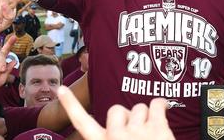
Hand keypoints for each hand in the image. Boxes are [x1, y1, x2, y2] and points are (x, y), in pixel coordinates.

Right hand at [57, 86, 174, 139]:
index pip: (82, 122)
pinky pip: (156, 104)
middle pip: (116, 109)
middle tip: (134, 133)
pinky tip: (162, 113)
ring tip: (150, 134)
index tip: (61, 89)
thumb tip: (108, 129)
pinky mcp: (158, 128)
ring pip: (139, 108)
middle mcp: (116, 137)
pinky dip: (160, 106)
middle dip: (125, 117)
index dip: (70, 105)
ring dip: (144, 118)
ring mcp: (137, 132)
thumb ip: (106, 138)